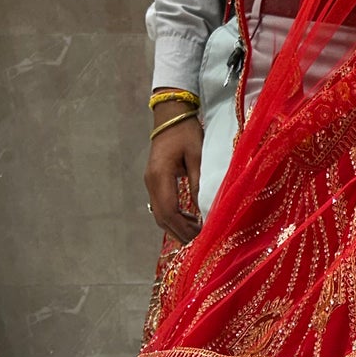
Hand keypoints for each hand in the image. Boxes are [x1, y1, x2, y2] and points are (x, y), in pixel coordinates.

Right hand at [144, 108, 203, 243]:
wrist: (170, 115)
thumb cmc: (186, 132)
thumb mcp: (198, 156)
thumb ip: (199, 183)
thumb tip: (205, 210)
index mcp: (160, 176)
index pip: (169, 211)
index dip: (184, 228)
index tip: (201, 236)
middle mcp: (151, 182)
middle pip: (162, 218)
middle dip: (180, 233)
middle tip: (201, 241)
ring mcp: (150, 183)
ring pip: (160, 214)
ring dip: (177, 227)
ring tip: (197, 233)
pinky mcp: (154, 182)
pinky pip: (161, 206)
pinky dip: (174, 217)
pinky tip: (189, 220)